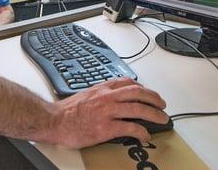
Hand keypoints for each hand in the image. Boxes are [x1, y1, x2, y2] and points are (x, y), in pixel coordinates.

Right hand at [48, 78, 167, 147]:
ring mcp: (108, 112)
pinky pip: (129, 127)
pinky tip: (145, 135)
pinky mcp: (106, 127)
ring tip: (161, 119)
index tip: (149, 93)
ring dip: (153, 113)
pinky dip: (141, 130)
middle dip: (153, 98)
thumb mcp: (86, 94)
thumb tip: (113, 98)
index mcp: (102, 88)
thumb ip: (101, 94)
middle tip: (162, 104)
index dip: (142, 87)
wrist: (55, 120)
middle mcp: (107, 97)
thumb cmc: (67, 111)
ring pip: (137, 108)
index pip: (128, 82)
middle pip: (137, 92)